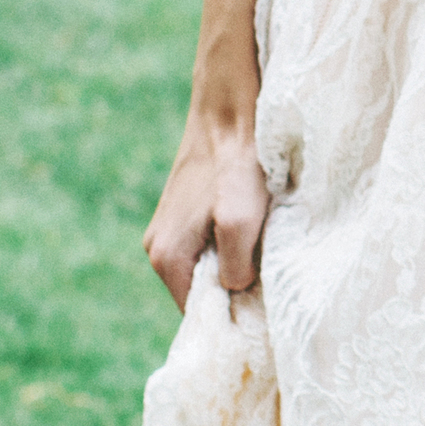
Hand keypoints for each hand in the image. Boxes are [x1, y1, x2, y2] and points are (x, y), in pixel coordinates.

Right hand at [143, 103, 270, 313]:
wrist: (230, 111)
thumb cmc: (239, 166)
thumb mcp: (242, 222)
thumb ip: (235, 268)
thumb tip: (236, 289)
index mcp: (165, 258)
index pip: (197, 315)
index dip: (230, 315)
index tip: (261, 305)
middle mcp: (157, 247)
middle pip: (201, 292)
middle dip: (232, 289)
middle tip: (267, 276)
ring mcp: (167, 228)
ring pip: (206, 267)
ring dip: (234, 264)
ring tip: (261, 247)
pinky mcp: (181, 212)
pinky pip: (206, 245)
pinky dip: (229, 245)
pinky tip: (252, 228)